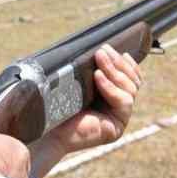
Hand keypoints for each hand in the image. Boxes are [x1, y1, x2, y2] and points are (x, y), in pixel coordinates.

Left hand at [29, 45, 142, 177]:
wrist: (44, 129)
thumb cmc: (55, 104)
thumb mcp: (77, 80)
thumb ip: (93, 68)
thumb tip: (103, 48)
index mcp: (110, 98)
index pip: (130, 79)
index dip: (128, 65)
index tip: (121, 50)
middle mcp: (117, 110)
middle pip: (132, 82)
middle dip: (118, 63)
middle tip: (103, 50)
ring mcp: (118, 120)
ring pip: (130, 90)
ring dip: (114, 71)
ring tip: (99, 58)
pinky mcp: (116, 129)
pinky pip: (123, 102)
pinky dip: (110, 87)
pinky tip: (97, 76)